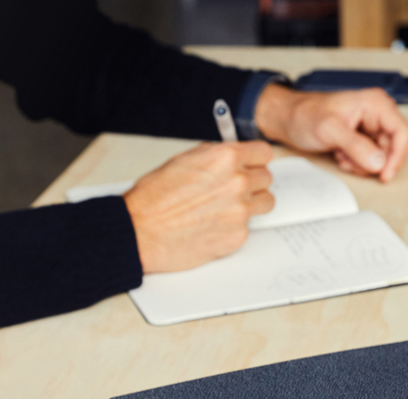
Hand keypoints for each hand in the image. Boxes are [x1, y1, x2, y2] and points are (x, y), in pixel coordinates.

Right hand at [123, 141, 274, 272]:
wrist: (141, 232)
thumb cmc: (154, 198)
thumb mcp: (184, 160)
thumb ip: (215, 156)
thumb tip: (232, 154)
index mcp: (226, 158)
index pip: (264, 152)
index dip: (255, 158)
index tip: (251, 163)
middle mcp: (238, 183)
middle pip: (266, 177)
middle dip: (252, 181)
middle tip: (234, 188)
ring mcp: (241, 211)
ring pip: (265, 202)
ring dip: (251, 203)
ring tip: (227, 207)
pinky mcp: (238, 236)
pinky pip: (248, 226)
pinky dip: (235, 226)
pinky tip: (213, 225)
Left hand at [254, 84, 407, 181]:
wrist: (288, 119)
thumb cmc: (305, 115)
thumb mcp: (330, 129)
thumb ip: (356, 146)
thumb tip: (378, 162)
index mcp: (376, 103)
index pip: (402, 133)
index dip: (397, 156)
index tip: (385, 173)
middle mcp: (377, 114)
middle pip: (392, 148)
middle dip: (371, 160)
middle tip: (350, 160)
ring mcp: (370, 127)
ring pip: (380, 157)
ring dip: (361, 163)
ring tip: (342, 154)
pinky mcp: (362, 139)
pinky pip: (369, 159)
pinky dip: (356, 163)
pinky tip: (340, 155)